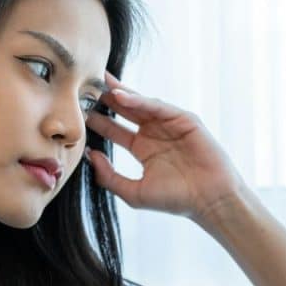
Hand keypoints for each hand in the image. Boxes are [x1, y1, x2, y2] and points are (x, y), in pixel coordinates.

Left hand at [84, 71, 248, 226]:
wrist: (208, 201)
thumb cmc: (176, 199)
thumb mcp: (133, 192)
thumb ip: (109, 176)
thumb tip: (90, 156)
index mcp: (142, 148)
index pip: (114, 129)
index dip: (97, 119)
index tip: (76, 111)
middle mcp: (154, 133)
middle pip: (125, 110)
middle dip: (106, 99)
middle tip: (84, 86)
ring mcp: (169, 125)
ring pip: (140, 104)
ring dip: (120, 94)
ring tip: (99, 84)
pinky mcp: (184, 120)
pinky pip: (159, 107)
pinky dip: (140, 100)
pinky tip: (122, 96)